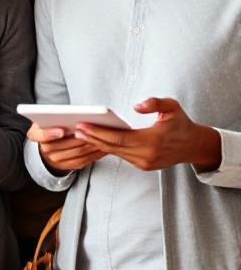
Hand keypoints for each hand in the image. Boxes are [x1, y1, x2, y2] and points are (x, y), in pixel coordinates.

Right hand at [28, 123, 104, 173]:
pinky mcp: (67, 166)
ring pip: (77, 153)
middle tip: (93, 131)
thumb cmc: (50, 128)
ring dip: (91, 145)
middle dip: (80, 137)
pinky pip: (83, 161)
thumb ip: (53, 116)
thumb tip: (70, 113)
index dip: (50, 134)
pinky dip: (94, 154)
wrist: (49, 147)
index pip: (40, 135)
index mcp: (36, 134)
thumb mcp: (46, 119)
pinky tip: (102, 147)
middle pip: (64, 145)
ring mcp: (55, 159)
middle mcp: (44, 149)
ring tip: (102, 137)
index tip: (61, 131)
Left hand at [74, 97, 220, 171]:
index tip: (82, 125)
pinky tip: (95, 140)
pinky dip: (107, 148)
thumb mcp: (172, 107)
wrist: (194, 145)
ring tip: (81, 133)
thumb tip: (136, 106)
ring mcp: (144, 163)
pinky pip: (121, 156)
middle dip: (92, 138)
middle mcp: (147, 155)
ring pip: (115, 153)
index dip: (98, 132)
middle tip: (75, 129)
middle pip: (112, 147)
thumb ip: (155, 103)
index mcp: (152, 141)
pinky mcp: (143, 166)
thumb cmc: (181, 123)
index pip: (118, 138)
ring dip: (97, 143)